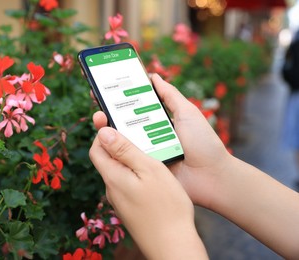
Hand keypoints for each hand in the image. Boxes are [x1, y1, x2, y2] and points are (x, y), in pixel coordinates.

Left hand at [89, 127, 206, 258]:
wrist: (174, 246)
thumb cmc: (166, 206)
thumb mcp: (148, 169)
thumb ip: (124, 150)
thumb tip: (102, 131)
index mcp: (113, 177)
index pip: (96, 149)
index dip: (103, 133)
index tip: (115, 121)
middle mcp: (112, 190)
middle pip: (108, 160)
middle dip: (118, 143)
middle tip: (137, 132)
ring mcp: (121, 202)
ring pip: (120, 172)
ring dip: (129, 159)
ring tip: (149, 151)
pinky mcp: (131, 209)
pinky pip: (129, 184)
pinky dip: (136, 174)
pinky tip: (153, 174)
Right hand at [92, 74, 232, 207]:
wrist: (211, 176)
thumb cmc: (203, 143)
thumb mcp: (187, 113)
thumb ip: (170, 95)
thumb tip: (153, 76)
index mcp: (157, 122)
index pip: (133, 108)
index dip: (119, 99)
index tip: (105, 88)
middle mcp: (147, 136)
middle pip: (122, 123)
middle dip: (108, 113)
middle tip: (98, 104)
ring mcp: (144, 153)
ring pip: (120, 141)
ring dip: (107, 130)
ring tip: (99, 119)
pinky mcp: (143, 168)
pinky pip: (126, 159)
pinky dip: (115, 151)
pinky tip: (104, 141)